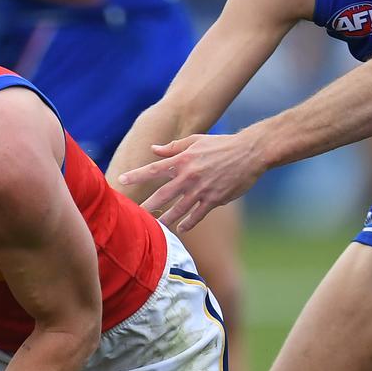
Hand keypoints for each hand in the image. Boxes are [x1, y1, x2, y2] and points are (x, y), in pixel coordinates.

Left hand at [117, 131, 264, 231]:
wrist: (250, 152)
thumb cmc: (221, 144)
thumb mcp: (196, 141)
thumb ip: (173, 148)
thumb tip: (153, 149)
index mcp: (183, 160)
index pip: (154, 169)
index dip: (136, 175)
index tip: (121, 180)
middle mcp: (189, 176)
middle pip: (162, 195)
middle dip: (147, 205)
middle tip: (134, 214)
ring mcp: (201, 190)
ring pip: (178, 209)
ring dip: (165, 219)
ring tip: (156, 226)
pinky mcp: (214, 200)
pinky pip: (197, 215)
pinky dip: (188, 223)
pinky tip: (180, 229)